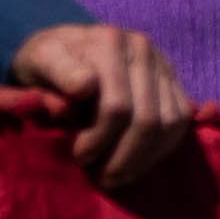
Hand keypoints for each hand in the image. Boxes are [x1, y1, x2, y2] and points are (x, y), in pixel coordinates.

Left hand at [11, 19, 195, 187]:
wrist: (67, 49)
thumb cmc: (47, 63)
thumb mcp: (39, 62)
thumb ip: (58, 72)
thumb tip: (86, 87)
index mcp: (108, 41)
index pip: (115, 107)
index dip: (98, 141)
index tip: (79, 158)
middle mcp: (141, 48)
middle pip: (146, 119)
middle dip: (123, 157)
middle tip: (100, 176)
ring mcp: (162, 63)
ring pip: (167, 124)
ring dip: (143, 158)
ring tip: (117, 173)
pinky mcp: (174, 80)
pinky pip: (180, 121)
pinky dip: (161, 148)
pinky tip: (136, 161)